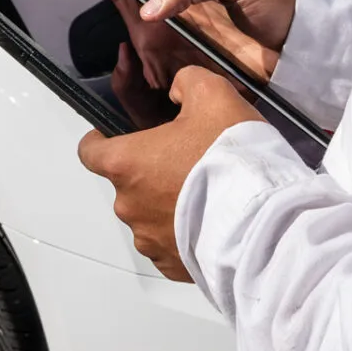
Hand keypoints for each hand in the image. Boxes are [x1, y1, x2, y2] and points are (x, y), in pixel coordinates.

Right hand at [78, 0, 297, 81]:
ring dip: (131, 43)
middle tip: (93, 6)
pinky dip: (149, 72)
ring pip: (143, 37)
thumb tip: (152, 6)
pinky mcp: (195, 62)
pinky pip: (162, 67)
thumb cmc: (277, 3)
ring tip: (127, 51)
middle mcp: (182, 5)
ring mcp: (187, 34)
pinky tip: (146, 77)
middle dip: (112, 2)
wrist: (300, 47)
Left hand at [78, 67, 263, 280]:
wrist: (261, 219)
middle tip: (188, 163)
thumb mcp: (212, 95)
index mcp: (126, 164)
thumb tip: (178, 92)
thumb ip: (186, 83)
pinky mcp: (170, 267)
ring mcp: (148, 241)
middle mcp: (127, 206)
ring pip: (149, 217)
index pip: (90, 152)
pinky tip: (211, 224)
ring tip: (206, 198)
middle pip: (127, 184)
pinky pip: (169, 245)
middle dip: (150, 173)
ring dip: (167, 207)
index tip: (120, 137)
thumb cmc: (227, 155)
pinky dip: (183, 235)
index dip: (101, 141)